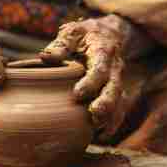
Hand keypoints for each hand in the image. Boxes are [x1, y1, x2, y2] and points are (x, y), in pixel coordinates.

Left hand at [40, 15, 125, 138]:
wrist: (108, 34)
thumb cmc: (85, 34)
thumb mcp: (73, 32)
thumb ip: (61, 44)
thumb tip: (46, 57)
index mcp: (103, 51)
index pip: (100, 68)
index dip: (91, 82)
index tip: (77, 94)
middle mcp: (114, 67)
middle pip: (114, 87)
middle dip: (106, 102)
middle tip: (93, 114)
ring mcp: (117, 80)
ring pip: (119, 100)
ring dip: (110, 116)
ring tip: (97, 128)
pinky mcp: (116, 90)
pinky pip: (120, 108)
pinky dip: (113, 122)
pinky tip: (102, 135)